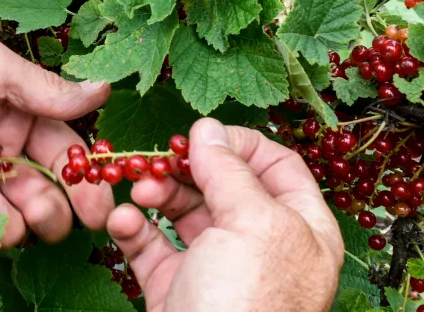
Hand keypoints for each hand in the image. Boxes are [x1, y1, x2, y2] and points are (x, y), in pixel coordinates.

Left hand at [0, 33, 113, 246]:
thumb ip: (47, 89)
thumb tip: (101, 87)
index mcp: (9, 111)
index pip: (59, 148)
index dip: (82, 177)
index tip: (101, 205)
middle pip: (40, 189)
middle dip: (55, 207)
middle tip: (59, 217)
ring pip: (10, 215)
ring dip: (19, 218)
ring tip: (0, 207)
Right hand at [106, 119, 343, 311]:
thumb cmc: (247, 308)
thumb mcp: (252, 224)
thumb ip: (229, 170)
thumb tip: (209, 129)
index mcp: (301, 229)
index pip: (278, 165)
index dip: (240, 144)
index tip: (201, 134)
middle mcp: (261, 246)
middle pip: (222, 184)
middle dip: (186, 168)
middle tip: (159, 160)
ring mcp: (217, 269)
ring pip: (182, 210)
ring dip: (155, 192)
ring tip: (138, 190)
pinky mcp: (177, 290)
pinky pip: (152, 245)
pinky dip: (133, 227)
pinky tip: (122, 221)